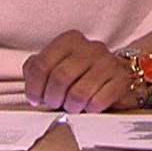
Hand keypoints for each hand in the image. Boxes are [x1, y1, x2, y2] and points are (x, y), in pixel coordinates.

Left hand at [21, 31, 140, 113]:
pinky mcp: (120, 79)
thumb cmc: (83, 72)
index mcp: (69, 40)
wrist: (118, 74)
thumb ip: (38, 69)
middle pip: (60, 77)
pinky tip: (88, 106)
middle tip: (54, 103)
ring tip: (72, 106)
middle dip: (53, 98)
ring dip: (71, 106)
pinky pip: (97, 102)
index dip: (35, 87)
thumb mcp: (57, 64)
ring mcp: (107, 62)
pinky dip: (89, 109)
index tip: (36, 98)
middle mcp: (90, 47)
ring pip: (79, 92)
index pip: (42, 64)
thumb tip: (31, 85)